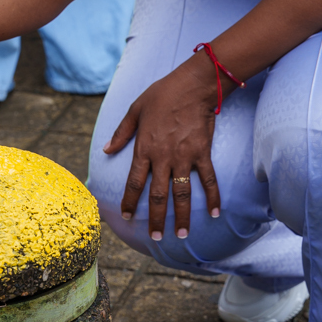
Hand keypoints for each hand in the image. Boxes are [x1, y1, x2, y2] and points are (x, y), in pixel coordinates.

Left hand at [102, 56, 226, 240]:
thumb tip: (106, 150)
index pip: (134, 182)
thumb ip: (121, 133)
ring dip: (182, 216)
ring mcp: (184, 157)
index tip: (126, 216)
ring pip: (182, 194)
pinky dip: (212, 197)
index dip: (129, 201)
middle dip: (155, 219)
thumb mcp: (135, 110)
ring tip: (181, 234)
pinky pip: (208, 180)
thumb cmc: (162, 94)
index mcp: (144, 148)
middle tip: (155, 237)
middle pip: (157, 195)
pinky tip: (215, 213)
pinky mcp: (202, 153)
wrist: (193, 85)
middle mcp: (163, 157)